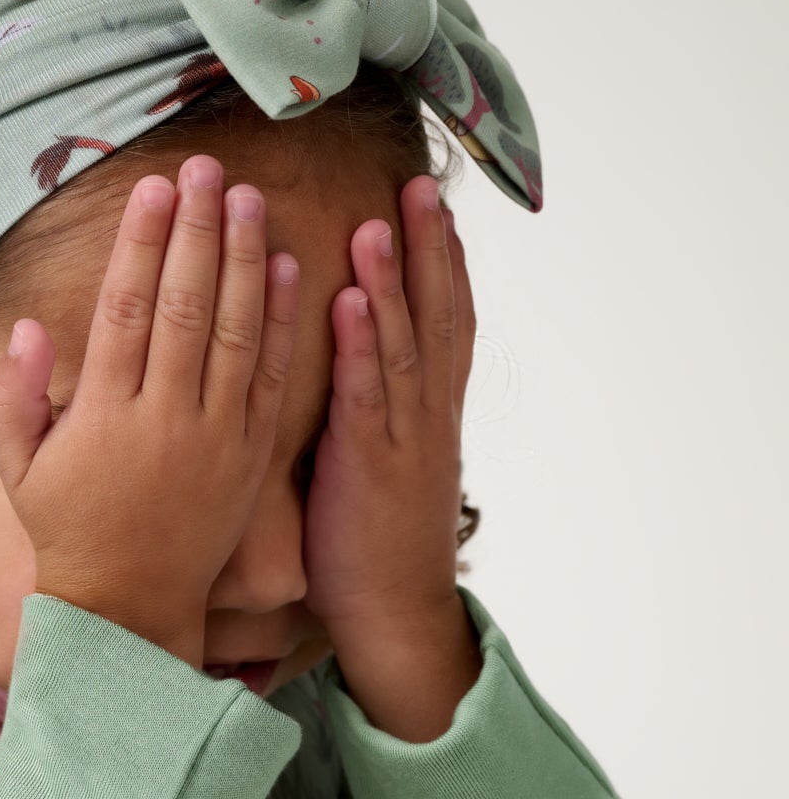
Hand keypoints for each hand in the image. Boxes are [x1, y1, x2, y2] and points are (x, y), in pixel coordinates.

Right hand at [0, 154, 300, 666]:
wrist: (129, 610)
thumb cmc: (66, 531)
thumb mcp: (18, 470)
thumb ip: (12, 396)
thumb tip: (27, 326)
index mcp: (103, 416)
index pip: (127, 310)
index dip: (142, 244)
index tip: (155, 189)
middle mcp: (164, 420)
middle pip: (186, 306)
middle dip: (199, 230)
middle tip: (209, 169)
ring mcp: (215, 438)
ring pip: (235, 332)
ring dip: (246, 259)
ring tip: (251, 198)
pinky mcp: (250, 457)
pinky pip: (269, 378)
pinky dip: (281, 322)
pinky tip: (288, 268)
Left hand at [302, 173, 474, 633]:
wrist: (393, 614)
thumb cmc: (372, 540)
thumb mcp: (385, 460)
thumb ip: (378, 407)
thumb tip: (358, 361)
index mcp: (428, 412)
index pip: (446, 322)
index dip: (445, 262)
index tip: (433, 206)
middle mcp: (427, 415)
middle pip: (439, 317)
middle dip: (430, 249)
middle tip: (421, 185)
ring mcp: (404, 439)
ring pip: (408, 345)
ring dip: (397, 280)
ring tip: (381, 220)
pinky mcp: (371, 467)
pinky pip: (369, 397)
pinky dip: (363, 346)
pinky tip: (352, 301)